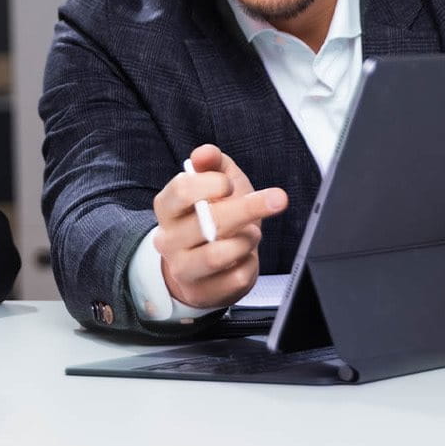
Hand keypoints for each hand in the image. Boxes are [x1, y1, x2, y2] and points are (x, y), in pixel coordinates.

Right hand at [153, 144, 288, 308]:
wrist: (204, 263)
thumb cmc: (211, 215)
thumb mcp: (214, 183)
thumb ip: (211, 163)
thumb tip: (204, 153)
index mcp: (167, 208)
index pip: (181, 191)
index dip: (211, 184)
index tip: (229, 185)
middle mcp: (168, 239)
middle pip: (206, 222)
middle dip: (247, 208)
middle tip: (277, 199)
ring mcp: (183, 268)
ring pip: (218, 255)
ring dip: (246, 239)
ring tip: (252, 233)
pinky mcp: (202, 292)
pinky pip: (236, 278)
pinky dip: (250, 263)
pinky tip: (245, 257)